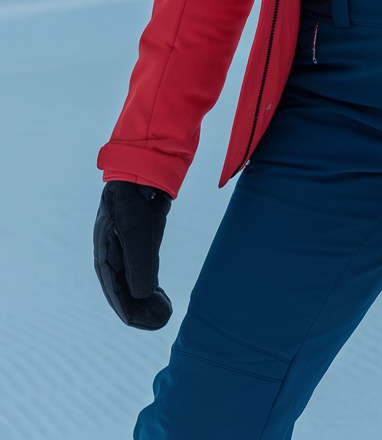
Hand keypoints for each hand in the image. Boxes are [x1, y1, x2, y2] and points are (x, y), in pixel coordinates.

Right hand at [94, 181, 172, 328]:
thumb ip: (139, 263)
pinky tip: (161, 295)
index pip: (112, 289)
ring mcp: (125, 249)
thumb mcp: (137, 232)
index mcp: (103, 253)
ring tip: (165, 312)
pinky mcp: (139, 243)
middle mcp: (112, 254)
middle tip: (161, 321)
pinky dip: (150, 286)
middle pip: (122, 290)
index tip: (137, 323)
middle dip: (139, 308)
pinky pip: (143, 272)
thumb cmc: (134, 199)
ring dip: (146, 300)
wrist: (143, 171)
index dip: (125, 308)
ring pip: (133, 283)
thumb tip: (142, 297)